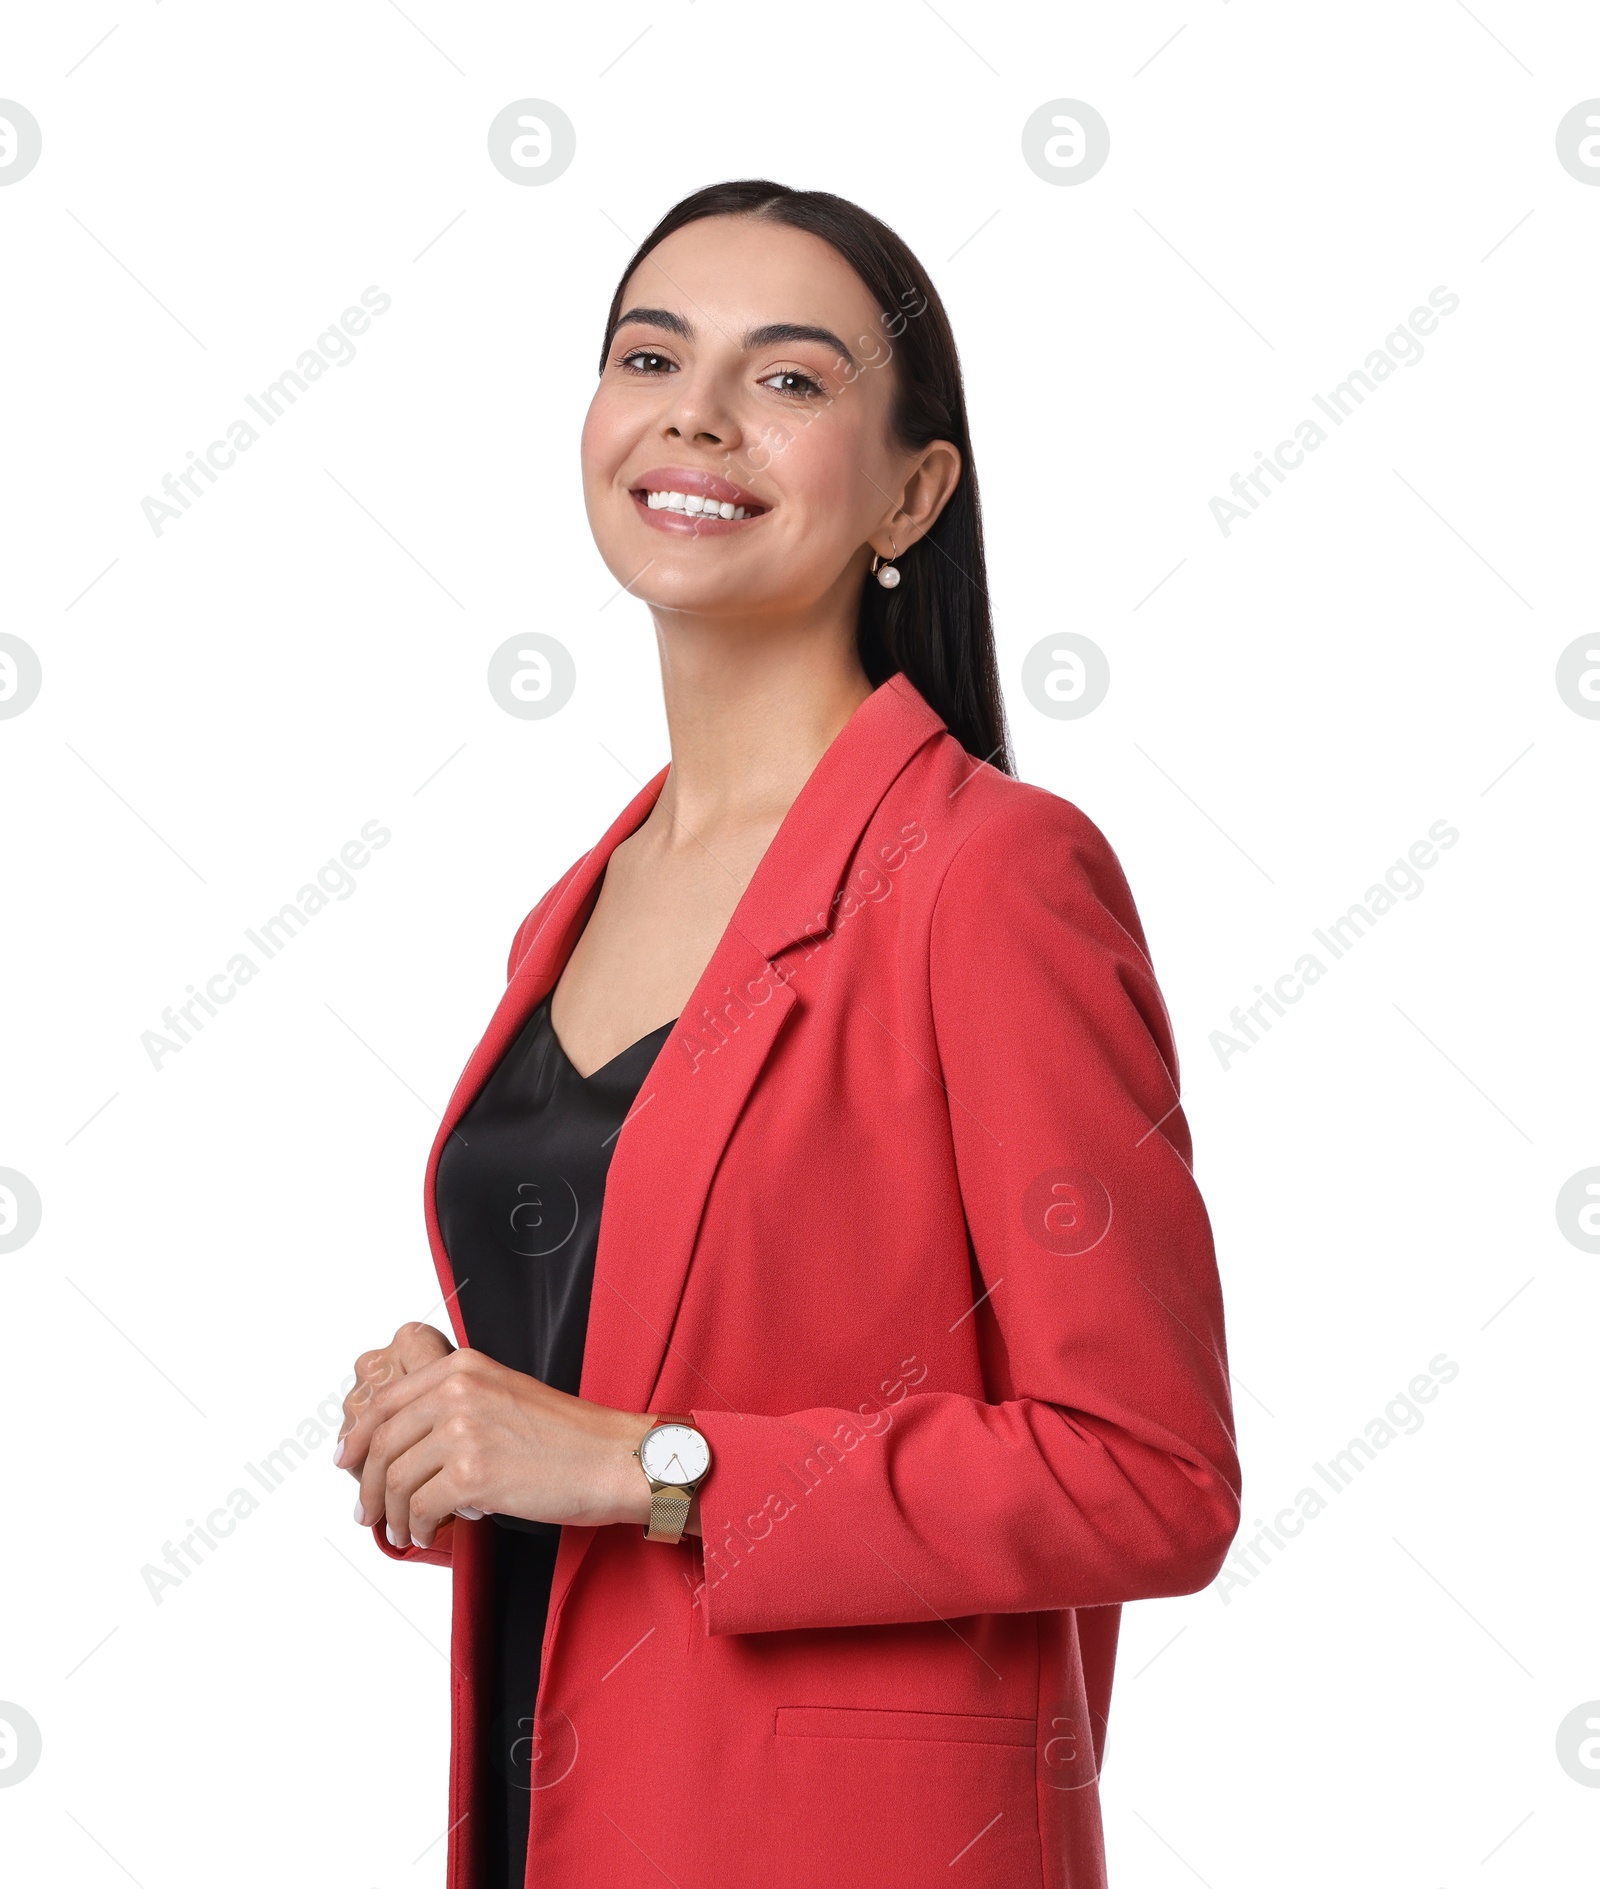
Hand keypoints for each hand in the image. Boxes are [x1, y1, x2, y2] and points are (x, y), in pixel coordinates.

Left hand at [344, 1345, 660, 1549]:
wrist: (615, 1458)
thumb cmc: (570, 1437)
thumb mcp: (506, 1395)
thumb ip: (457, 1405)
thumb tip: (408, 1444)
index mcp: (464, 1366)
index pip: (387, 1401)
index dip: (360, 1437)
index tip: (347, 1461)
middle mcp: (458, 1389)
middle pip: (382, 1442)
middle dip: (367, 1484)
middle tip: (367, 1512)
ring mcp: (464, 1430)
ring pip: (396, 1478)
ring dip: (392, 1513)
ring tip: (401, 1530)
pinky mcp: (474, 1473)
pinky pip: (421, 1507)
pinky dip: (417, 1527)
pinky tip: (426, 1535)